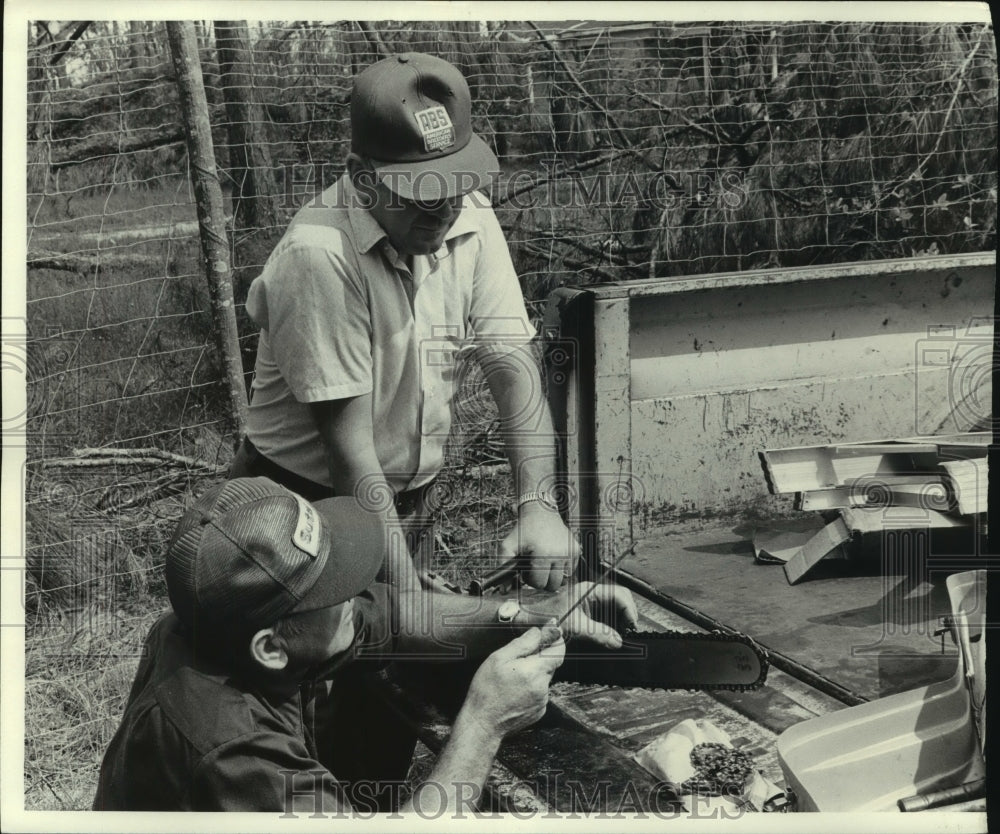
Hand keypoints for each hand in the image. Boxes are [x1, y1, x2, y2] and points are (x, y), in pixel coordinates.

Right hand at [460, 625, 564, 741]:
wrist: (483, 723)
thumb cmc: (486, 690)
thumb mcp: (498, 658)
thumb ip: (523, 643)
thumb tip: (539, 632)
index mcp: (535, 671)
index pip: (559, 651)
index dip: (556, 639)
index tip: (550, 631)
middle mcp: (543, 686)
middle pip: (551, 663)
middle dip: (539, 656)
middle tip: (518, 658)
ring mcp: (542, 700)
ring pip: (544, 678)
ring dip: (534, 672)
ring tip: (512, 678)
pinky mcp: (539, 711)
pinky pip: (540, 691)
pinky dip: (531, 687)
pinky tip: (514, 690)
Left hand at [498, 504, 581, 590]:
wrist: (541, 512)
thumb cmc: (524, 530)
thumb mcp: (508, 545)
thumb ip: (504, 567)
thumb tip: (504, 590)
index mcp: (543, 554)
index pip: (539, 583)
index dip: (530, 579)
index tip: (526, 569)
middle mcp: (560, 554)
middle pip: (552, 585)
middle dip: (542, 580)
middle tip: (535, 568)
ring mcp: (570, 552)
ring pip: (563, 580)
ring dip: (552, 575)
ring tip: (544, 562)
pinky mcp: (577, 550)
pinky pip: (570, 570)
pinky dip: (562, 568)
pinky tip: (553, 557)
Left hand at [520, 582, 638, 648]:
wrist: (526, 617)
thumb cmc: (545, 615)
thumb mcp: (574, 625)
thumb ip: (598, 633)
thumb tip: (617, 641)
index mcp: (590, 590)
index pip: (620, 594)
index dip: (630, 610)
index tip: (632, 626)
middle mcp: (590, 594)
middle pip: (619, 600)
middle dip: (627, 615)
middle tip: (628, 632)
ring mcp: (587, 603)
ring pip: (612, 609)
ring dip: (619, 622)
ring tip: (620, 636)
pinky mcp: (583, 613)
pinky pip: (602, 617)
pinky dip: (609, 627)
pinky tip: (608, 637)